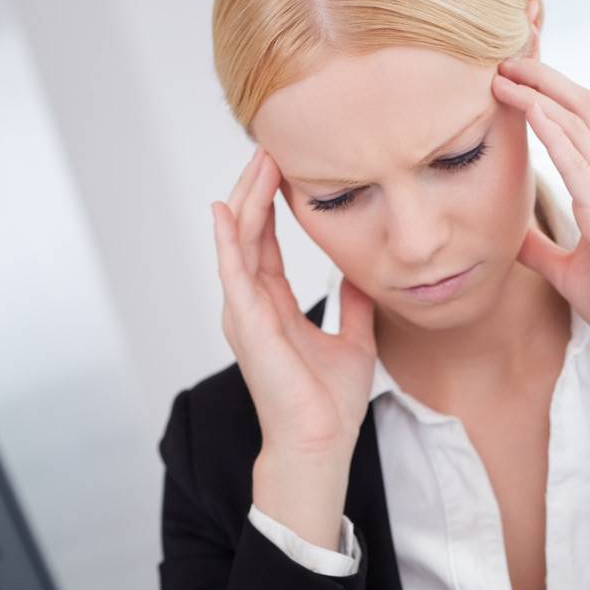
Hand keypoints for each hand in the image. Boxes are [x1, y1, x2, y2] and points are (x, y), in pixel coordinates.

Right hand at [211, 147, 377, 458]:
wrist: (322, 442)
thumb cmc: (330, 403)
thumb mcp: (354, 340)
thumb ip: (353, 306)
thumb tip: (363, 276)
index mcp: (273, 306)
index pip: (267, 243)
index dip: (273, 204)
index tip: (286, 167)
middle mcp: (251, 306)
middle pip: (248, 233)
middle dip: (256, 189)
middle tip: (269, 146)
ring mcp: (244, 314)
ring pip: (238, 243)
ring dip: (245, 201)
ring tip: (256, 161)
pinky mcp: (247, 326)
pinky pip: (232, 273)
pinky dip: (228, 240)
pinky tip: (226, 209)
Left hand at [491, 56, 589, 368]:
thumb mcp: (565, 269)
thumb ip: (540, 247)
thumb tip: (510, 235)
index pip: (577, 122)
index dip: (546, 92)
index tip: (510, 76)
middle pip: (580, 106)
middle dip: (542, 77)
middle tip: (502, 59)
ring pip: (578, 126)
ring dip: (540, 96)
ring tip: (505, 74)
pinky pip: (580, 165)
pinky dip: (554, 134)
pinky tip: (531, 112)